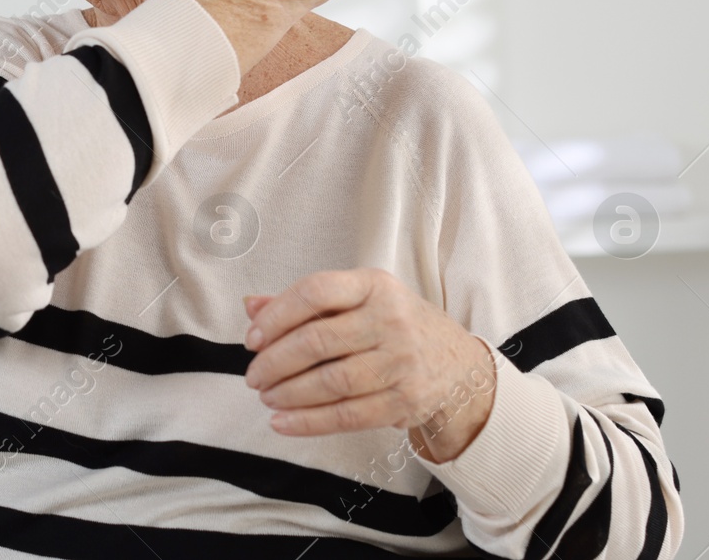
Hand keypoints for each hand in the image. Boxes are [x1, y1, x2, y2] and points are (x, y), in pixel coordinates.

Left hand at [241, 268, 495, 462]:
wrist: (457, 364)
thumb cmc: (393, 325)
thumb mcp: (357, 300)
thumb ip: (305, 302)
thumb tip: (251, 306)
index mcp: (373, 285)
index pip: (315, 292)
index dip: (276, 316)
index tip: (252, 338)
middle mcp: (391, 319)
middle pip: (318, 341)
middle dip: (275, 362)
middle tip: (254, 376)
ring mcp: (401, 361)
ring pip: (331, 382)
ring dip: (289, 394)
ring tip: (267, 397)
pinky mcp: (406, 400)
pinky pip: (348, 415)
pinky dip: (309, 422)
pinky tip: (283, 423)